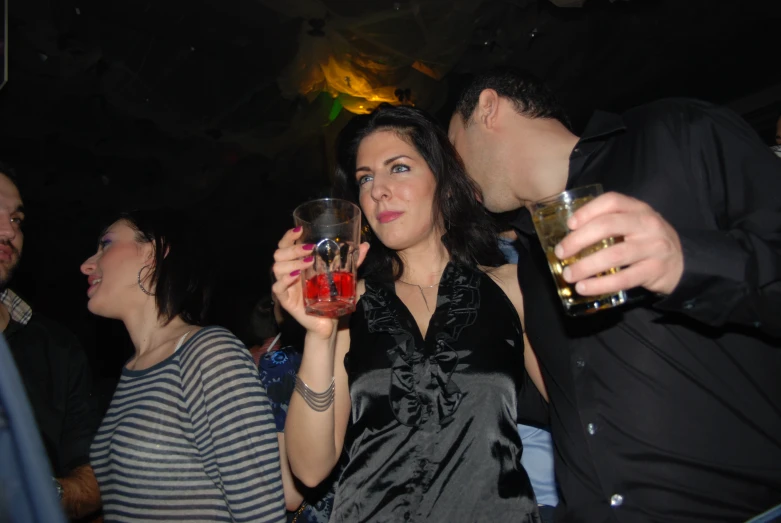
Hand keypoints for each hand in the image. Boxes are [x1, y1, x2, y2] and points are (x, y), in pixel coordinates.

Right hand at [272, 227, 369, 339]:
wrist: (328, 320)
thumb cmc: (330, 296)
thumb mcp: (342, 275)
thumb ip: (352, 261)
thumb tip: (365, 245)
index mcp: (297, 263)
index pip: (286, 245)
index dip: (289, 236)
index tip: (300, 230)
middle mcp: (288, 272)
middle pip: (279, 253)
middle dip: (294, 248)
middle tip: (310, 249)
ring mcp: (285, 286)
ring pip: (277, 268)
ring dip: (292, 262)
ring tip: (309, 262)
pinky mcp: (285, 300)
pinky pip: (277, 287)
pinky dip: (285, 280)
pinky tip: (296, 276)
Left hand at [555, 192, 682, 295]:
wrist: (682, 262)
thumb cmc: (646, 241)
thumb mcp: (633, 224)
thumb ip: (609, 223)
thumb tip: (569, 236)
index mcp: (638, 208)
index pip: (611, 201)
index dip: (587, 211)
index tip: (569, 224)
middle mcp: (647, 224)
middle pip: (608, 226)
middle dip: (578, 240)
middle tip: (560, 252)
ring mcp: (653, 247)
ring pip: (614, 254)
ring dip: (586, 266)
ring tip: (568, 275)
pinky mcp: (655, 270)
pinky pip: (623, 279)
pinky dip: (600, 285)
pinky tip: (584, 288)